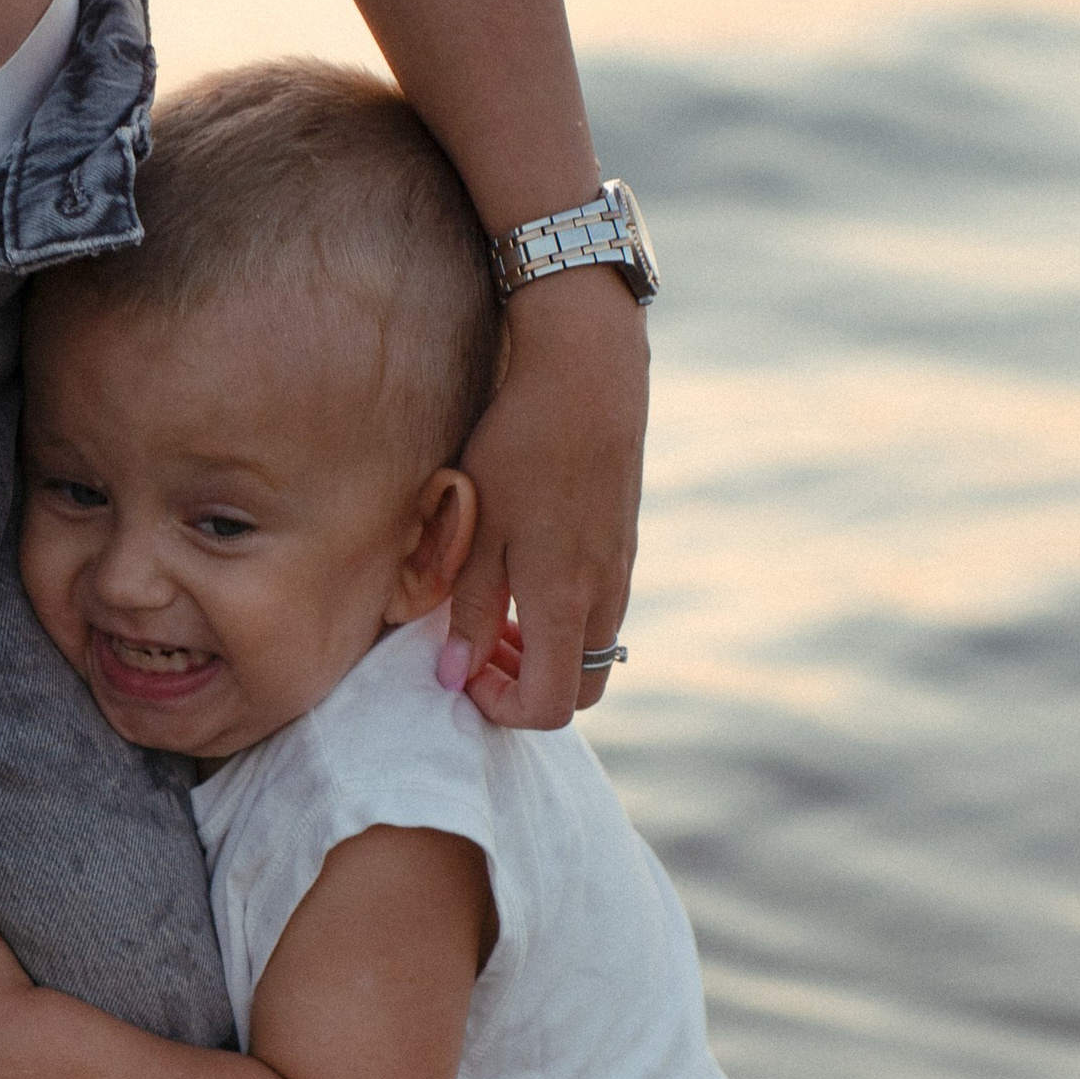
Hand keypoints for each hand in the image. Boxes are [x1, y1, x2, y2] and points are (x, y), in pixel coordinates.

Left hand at [448, 265, 646, 729]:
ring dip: (544, 652)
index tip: (464, 675)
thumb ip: (469, 612)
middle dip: (528, 689)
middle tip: (480, 652)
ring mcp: (621, 569)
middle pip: (581, 690)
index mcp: (563, 600)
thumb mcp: (476, 531)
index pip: (548, 707)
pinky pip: (601, 608)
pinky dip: (563, 617)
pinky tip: (525, 572)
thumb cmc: (520, 444)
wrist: (587, 369)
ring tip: (497, 614)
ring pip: (592, 649)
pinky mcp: (625, 542)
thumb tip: (454, 676)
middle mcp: (603, 595)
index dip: (502, 709)